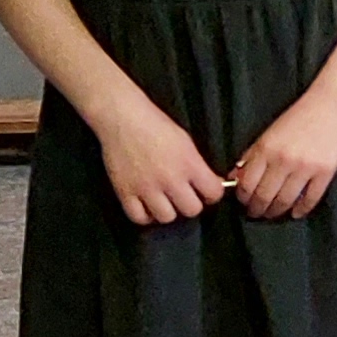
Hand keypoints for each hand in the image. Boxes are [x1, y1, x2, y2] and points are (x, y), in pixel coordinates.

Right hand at [97, 105, 227, 228]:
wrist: (123, 118)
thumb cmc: (156, 124)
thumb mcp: (186, 141)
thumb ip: (198, 165)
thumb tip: (212, 184)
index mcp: (189, 163)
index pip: (213, 193)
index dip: (213, 193)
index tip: (207, 191)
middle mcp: (170, 179)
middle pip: (191, 210)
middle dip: (192, 204)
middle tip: (185, 195)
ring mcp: (146, 188)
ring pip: (167, 217)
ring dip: (168, 211)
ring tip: (165, 201)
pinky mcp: (125, 192)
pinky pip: (139, 218)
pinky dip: (145, 215)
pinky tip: (147, 206)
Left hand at [227, 89, 336, 219]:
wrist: (330, 104)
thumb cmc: (298, 117)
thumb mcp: (269, 133)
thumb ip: (251, 156)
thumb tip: (235, 178)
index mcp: (266, 149)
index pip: (247, 184)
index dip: (243, 197)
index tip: (244, 202)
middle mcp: (283, 160)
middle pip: (264, 196)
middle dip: (257, 209)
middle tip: (256, 213)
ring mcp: (305, 167)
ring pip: (285, 201)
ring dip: (276, 212)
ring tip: (274, 213)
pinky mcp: (325, 172)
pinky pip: (310, 199)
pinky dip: (301, 210)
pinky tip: (296, 212)